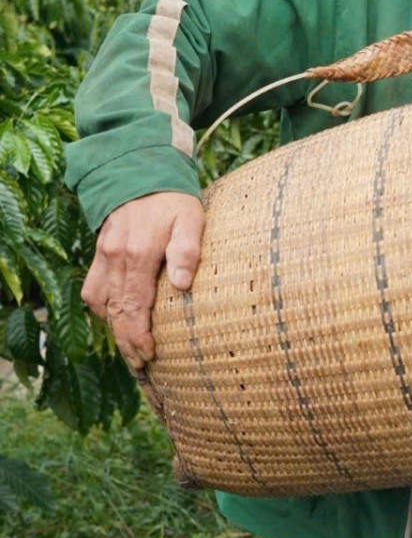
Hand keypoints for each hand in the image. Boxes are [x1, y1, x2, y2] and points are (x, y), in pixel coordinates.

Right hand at [81, 192, 205, 368]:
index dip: (138, 336)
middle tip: (141, 365)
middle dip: (127, 342)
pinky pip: (94, 288)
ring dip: (113, 327)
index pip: (134, 306)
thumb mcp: (191, 220)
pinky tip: (117, 318)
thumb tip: (183, 286)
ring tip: (131, 348)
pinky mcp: (100, 251)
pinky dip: (103, 307)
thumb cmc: (174, 200)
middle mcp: (115, 257)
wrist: (142, 172)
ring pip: (100, 302)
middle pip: (116, 311)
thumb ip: (187, 252)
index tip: (148, 356)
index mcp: (138, 254)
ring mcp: (104, 254)